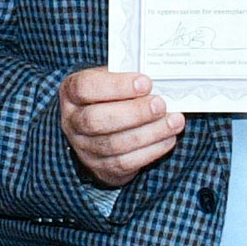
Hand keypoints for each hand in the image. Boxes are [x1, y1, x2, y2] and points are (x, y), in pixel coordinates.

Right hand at [58, 66, 181, 187]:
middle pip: (96, 120)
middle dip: (134, 113)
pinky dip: (151, 150)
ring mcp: (84, 148)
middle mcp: (72, 122)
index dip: (115, 86)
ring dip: (149, 133)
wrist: (99, 128)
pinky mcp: (101, 168)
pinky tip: (168, 138)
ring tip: (174, 121)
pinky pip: (126, 163)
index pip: (85, 88)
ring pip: (114, 145)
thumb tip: (158, 79)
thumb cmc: (109, 97)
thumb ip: (127, 77)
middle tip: (160, 105)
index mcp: (71, 94)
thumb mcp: (110, 79)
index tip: (145, 82)